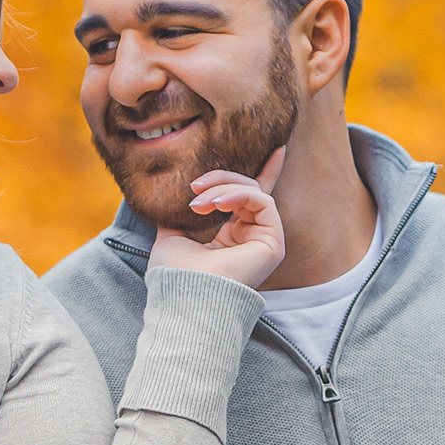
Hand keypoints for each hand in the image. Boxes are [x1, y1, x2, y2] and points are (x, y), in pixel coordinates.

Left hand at [147, 147, 286, 288]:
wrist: (182, 297)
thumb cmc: (174, 276)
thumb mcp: (171, 235)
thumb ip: (177, 214)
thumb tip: (172, 194)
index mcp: (229, 238)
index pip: (247, 199)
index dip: (262, 172)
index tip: (273, 147)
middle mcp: (250, 239)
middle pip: (247, 189)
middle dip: (220, 179)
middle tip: (194, 187)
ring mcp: (263, 240)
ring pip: (253, 192)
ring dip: (223, 188)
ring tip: (199, 201)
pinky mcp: (273, 242)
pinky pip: (262, 201)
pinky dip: (237, 195)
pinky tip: (216, 204)